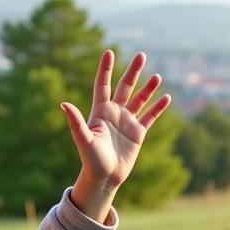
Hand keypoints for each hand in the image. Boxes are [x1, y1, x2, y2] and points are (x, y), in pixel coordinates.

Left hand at [63, 49, 170, 222]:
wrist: (104, 177)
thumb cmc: (91, 160)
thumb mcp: (83, 139)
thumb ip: (76, 121)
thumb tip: (63, 104)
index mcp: (100, 111)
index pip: (103, 85)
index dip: (106, 69)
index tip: (109, 52)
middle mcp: (114, 113)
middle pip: (125, 87)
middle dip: (133, 72)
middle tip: (141, 55)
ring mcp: (127, 122)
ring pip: (140, 100)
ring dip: (148, 88)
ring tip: (157, 76)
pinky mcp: (138, 133)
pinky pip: (150, 117)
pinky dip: (158, 107)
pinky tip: (166, 97)